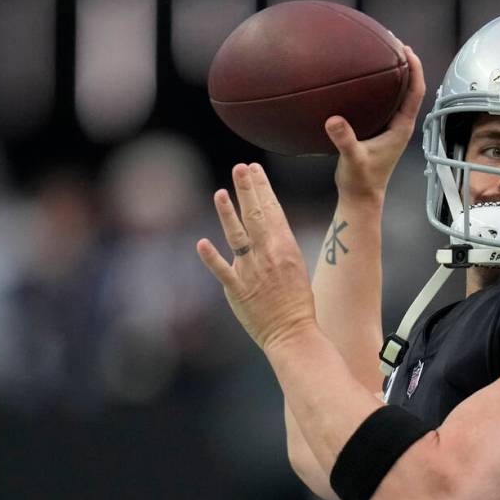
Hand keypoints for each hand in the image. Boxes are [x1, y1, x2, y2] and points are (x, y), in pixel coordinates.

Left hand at [196, 163, 315, 349]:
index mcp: (285, 247)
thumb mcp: (296, 265)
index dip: (262, 188)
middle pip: (255, 216)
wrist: (293, 332)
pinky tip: (202, 243)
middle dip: (248, 189)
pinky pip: (222, 270)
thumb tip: (267, 225)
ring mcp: (251, 272)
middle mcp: (268, 255)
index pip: (272, 210)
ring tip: (221, 192)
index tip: (254, 168)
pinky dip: (212, 257)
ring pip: (237, 236)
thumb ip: (278, 245)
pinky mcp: (237, 290)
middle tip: (240, 167)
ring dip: (228, 214)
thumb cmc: (297, 301)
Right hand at [325, 45, 426, 201]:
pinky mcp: (379, 130)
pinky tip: (361, 80)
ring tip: (380, 53)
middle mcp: (400, 124)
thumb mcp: (352, 159)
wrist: (361, 198)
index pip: (416, 92)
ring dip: (393, 74)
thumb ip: (345, 140)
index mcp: (402, 127)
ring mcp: (390, 127)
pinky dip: (378, 88)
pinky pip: (383, 102)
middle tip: (392, 41)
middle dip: (404, 63)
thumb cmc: (361, 181)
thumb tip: (333, 120)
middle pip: (409, 87)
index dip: (415, 68)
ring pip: (397, 94)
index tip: (406, 48)